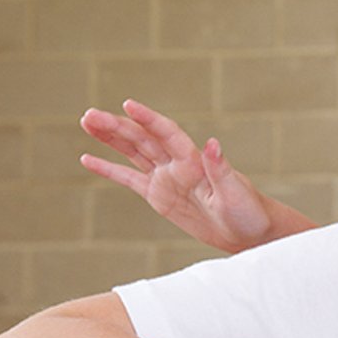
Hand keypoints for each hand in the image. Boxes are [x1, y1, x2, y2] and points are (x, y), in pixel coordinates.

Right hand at [79, 99, 284, 253]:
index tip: (128, 104)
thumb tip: (213, 143)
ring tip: (86, 122)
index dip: (148, 119)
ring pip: (133, 152)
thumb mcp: (235, 191)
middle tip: (89, 115)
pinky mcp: (159, 196)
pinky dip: (109, 169)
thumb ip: (220, 168)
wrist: (251, 233)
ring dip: (110, 138)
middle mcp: (178, 164)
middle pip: (142, 139)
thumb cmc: (249, 211)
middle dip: (116, 126)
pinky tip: (87, 158)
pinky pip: (129, 178)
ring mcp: (166, 178)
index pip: (167, 133)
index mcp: (195, 160)